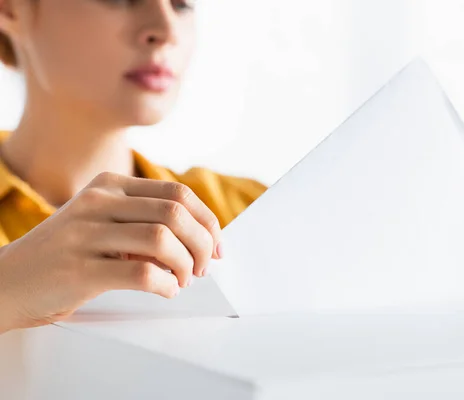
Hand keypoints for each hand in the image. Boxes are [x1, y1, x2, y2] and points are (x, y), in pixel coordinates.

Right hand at [0, 172, 221, 332]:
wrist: (6, 282)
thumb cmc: (64, 255)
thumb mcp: (100, 220)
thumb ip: (142, 219)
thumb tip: (201, 237)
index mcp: (109, 185)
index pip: (178, 193)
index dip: (208, 221)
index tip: (217, 246)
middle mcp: (98, 202)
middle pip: (176, 212)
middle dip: (203, 243)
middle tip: (203, 267)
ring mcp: (86, 234)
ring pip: (163, 240)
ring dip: (186, 265)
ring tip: (182, 280)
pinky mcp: (79, 270)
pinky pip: (142, 272)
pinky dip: (165, 284)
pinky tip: (165, 290)